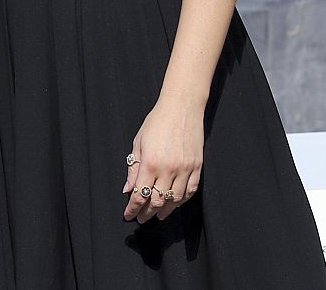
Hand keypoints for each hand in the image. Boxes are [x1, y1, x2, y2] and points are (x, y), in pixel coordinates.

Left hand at [122, 99, 203, 223]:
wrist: (182, 106)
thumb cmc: (158, 121)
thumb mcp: (138, 142)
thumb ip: (133, 168)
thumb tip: (128, 189)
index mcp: (150, 163)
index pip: (139, 195)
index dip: (132, 209)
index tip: (128, 215)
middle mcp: (168, 169)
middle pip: (156, 201)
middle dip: (146, 213)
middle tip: (141, 218)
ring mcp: (185, 168)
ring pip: (175, 200)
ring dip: (165, 210)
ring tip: (158, 214)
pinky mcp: (197, 165)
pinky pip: (191, 190)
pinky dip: (182, 200)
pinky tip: (175, 203)